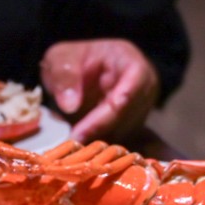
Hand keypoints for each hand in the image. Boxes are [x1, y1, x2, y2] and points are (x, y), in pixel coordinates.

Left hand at [39, 39, 159, 142]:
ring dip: (101, 138)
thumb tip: (71, 105)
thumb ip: (65, 76)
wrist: (73, 71)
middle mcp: (144, 85)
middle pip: (131, 114)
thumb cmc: (71, 60)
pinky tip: (82, 145)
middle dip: (101, 129)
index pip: (132, 89)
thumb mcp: (60, 59)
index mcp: (131, 63)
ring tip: (74, 143)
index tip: (82, 131)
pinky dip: (102, 143)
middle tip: (74, 141)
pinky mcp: (131, 123)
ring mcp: (140, 106)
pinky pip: (120, 137)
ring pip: (127, 130)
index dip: (109, 112)